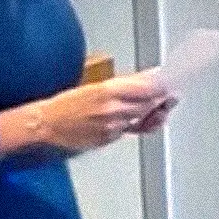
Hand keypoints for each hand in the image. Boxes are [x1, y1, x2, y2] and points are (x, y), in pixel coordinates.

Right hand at [37, 73, 171, 150]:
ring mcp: (113, 126)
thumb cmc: (65, 104)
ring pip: (142, 118)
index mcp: (108, 90)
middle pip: (149, 104)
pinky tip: (144, 119)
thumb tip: (144, 80)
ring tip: (163, 106)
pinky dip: (139, 123)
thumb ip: (121, 85)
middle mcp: (113, 109)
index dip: (162, 85)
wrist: (46, 125)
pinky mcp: (110, 138)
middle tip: (173, 95)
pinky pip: (130, 129)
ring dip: (154, 112)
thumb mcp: (93, 85)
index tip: (171, 81)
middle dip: (162, 99)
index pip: (146, 88)